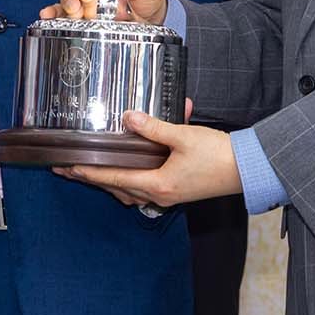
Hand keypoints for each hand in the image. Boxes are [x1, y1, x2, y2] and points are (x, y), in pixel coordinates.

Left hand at [56, 109, 241, 208]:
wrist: (246, 169)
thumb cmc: (218, 155)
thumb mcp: (182, 136)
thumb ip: (153, 127)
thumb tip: (128, 118)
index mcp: (158, 184)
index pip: (114, 179)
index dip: (89, 173)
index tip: (68, 168)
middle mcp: (159, 195)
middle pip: (117, 189)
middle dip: (93, 179)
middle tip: (69, 170)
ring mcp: (168, 195)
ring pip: (130, 192)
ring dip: (110, 182)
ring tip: (91, 172)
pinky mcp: (176, 191)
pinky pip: (144, 190)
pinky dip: (130, 181)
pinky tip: (127, 172)